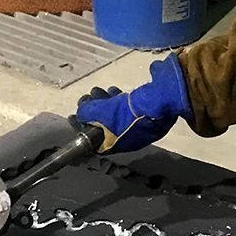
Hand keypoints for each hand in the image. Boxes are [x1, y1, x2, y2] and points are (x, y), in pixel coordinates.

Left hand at [74, 53, 192, 153]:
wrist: (161, 102)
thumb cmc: (129, 112)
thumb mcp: (104, 112)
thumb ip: (89, 112)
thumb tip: (82, 111)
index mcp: (117, 145)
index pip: (93, 142)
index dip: (81, 127)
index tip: (73, 115)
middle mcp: (127, 139)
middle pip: (103, 127)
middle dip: (93, 111)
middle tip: (89, 97)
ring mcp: (138, 127)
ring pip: (115, 116)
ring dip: (105, 103)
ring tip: (101, 91)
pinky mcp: (146, 114)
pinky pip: (127, 109)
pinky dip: (118, 101)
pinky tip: (116, 91)